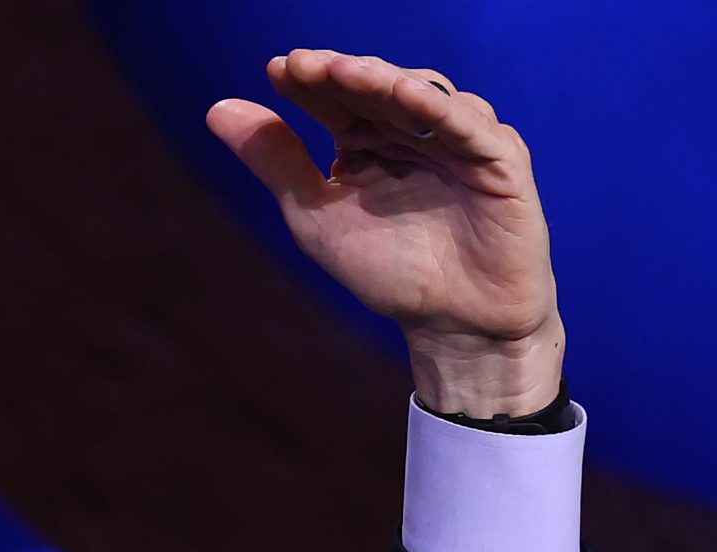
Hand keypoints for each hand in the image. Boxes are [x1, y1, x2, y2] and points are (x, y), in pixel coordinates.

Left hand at [206, 48, 563, 415]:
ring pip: (423, 95)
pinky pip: (470, 125)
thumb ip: (275, 162)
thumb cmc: (387, 270)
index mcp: (370, 140)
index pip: (337, 99)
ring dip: (384, 81)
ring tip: (346, 72)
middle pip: (377, 88)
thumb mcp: (316, 215)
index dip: (310, 82)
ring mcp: (458, 141)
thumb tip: (216, 109)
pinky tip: (404, 95)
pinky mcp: (499, 159)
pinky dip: (439, 108)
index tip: (276, 70)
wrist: (449, 322)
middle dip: (342, 73)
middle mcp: (413, 132)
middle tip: (305, 64)